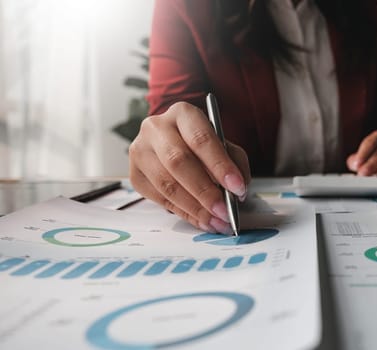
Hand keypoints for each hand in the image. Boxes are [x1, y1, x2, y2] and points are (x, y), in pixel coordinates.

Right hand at [129, 101, 250, 233]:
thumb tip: (236, 192)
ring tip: (217, 221)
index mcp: (182, 114)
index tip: (237, 187)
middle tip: (225, 211)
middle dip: (205, 191)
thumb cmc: (203, 145)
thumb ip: (235, 164)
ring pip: (167, 185)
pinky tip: (201, 220)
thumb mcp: (225, 146)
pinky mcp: (135, 175)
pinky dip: (184, 213)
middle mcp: (156, 128)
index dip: (220, 165)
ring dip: (195, 208)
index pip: (200, 139)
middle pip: (178, 162)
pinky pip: (160, 199)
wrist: (174, 144)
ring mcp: (140, 151)